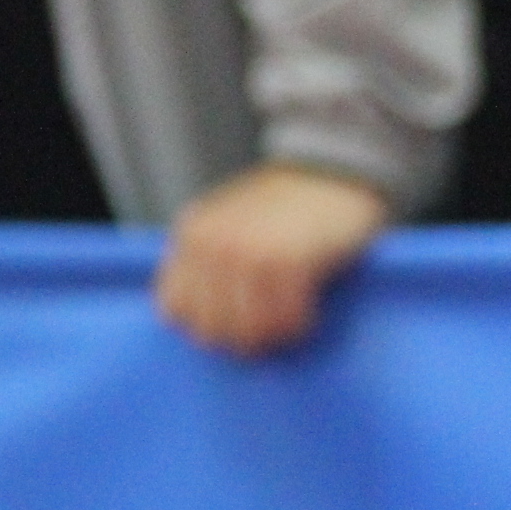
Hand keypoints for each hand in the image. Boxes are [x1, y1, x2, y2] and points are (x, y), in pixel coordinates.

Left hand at [152, 161, 392, 355]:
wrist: (336, 172)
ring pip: (248, 331)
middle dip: (240, 337)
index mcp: (194, 233)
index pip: (174, 308)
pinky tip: (309, 312)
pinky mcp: (288, 262)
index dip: (206, 322)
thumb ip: (208, 261)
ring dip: (272, 335)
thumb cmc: (288, 205)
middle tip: (266, 329)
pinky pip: (286, 320)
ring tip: (289, 320)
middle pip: (210, 328)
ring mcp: (249, 253)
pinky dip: (299, 324)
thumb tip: (199, 319)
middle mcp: (214, 244)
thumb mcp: (230, 223)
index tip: (232, 321)